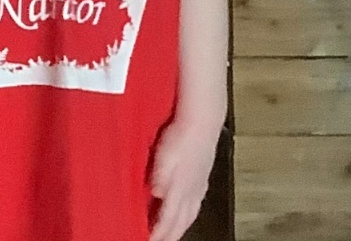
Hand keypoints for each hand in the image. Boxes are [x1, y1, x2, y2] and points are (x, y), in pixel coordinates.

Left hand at [149, 116, 219, 240]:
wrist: (202, 122)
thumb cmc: (181, 136)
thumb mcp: (165, 155)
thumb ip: (160, 175)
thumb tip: (156, 193)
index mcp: (181, 188)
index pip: (168, 218)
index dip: (158, 233)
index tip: (148, 240)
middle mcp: (192, 192)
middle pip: (181, 222)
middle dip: (170, 235)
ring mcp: (198, 186)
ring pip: (189, 215)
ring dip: (179, 227)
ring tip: (170, 234)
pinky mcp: (201, 179)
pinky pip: (194, 205)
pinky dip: (187, 215)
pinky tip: (184, 212)